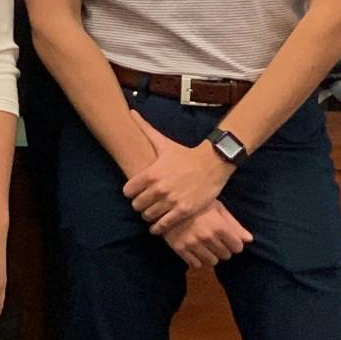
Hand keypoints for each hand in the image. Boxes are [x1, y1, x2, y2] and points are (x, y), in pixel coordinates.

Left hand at [122, 111, 232, 233]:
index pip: (128, 190)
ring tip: (150, 215)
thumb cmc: (184, 154)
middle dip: (138, 206)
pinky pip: (165, 224)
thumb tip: (130, 111)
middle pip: (137, 205)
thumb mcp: (163, 142)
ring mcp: (172, 201)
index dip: (129, 193)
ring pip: (149, 216)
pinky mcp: (184, 211)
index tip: (133, 194)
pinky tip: (157, 227)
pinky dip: (159, 228)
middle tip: (142, 206)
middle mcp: (159, 188)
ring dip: (148, 216)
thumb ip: (144, 128)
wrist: (212, 164)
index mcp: (151, 173)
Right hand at [162, 199, 252, 269]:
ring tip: (204, 244)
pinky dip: (196, 259)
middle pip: (226, 255)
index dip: (234, 243)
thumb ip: (234, 225)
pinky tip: (193, 248)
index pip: (237, 247)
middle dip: (222, 248)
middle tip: (214, 239)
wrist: (166, 200)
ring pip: (212, 262)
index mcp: (219, 226)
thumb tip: (249, 240)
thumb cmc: (197, 203)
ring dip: (210, 255)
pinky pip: (196, 264)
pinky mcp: (179, 248)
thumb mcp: (217, 208)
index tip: (227, 238)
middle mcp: (207, 237)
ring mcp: (193, 244)